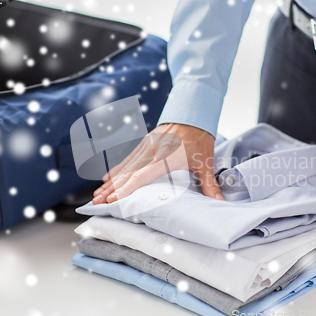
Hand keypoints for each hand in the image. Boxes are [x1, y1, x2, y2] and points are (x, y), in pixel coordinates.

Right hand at [92, 123, 223, 203]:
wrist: (193, 112)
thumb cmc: (200, 138)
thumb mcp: (206, 162)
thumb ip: (210, 185)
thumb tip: (220, 203)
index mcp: (165, 157)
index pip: (142, 176)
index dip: (126, 189)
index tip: (113, 199)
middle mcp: (151, 151)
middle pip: (127, 173)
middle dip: (111, 189)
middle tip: (96, 202)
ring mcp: (145, 146)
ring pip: (123, 167)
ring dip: (110, 182)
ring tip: (97, 195)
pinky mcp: (144, 143)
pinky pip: (127, 159)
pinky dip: (116, 169)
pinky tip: (107, 178)